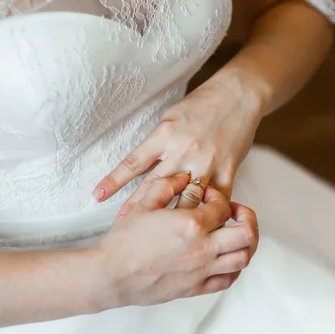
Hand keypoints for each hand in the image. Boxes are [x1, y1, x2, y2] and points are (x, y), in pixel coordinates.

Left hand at [92, 78, 262, 217]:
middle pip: (154, 186)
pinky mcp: (227, 171)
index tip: (96, 197)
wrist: (238, 95)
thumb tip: (140, 168)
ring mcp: (205, 163)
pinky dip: (207, 216)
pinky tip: (201, 231)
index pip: (133, 162)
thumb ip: (157, 143)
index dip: (114, 181)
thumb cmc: (202, 104)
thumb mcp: (171, 117)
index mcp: (164, 135)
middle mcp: (182, 151)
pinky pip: (216, 199)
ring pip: (184, 198)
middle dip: (137, 209)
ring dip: (169, 219)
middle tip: (122, 228)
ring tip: (155, 238)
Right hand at [93, 172, 258, 308]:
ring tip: (235, 235)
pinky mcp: (196, 288)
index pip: (223, 206)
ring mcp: (202, 270)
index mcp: (191, 224)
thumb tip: (183, 177)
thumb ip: (166, 186)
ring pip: (243, 258)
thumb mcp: (143, 204)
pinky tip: (226, 258)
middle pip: (246, 233)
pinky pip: (227, 280)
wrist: (112, 275)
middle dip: (247, 218)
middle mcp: (203, 248)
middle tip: (237, 213)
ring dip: (245, 243)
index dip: (218, 197)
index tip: (207, 197)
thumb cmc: (125, 241)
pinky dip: (234, 268)